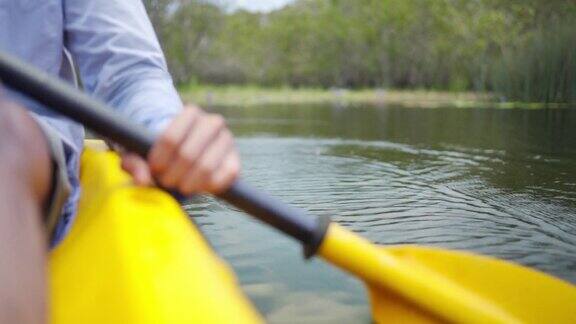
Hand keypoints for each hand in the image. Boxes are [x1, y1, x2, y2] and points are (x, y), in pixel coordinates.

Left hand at [121, 105, 239, 194]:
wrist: (191, 153)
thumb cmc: (163, 152)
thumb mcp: (143, 153)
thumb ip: (135, 163)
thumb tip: (141, 180)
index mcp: (191, 113)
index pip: (170, 139)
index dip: (159, 159)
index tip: (154, 169)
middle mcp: (213, 123)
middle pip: (187, 155)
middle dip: (172, 174)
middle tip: (166, 182)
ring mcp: (227, 142)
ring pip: (205, 167)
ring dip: (188, 183)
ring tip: (180, 186)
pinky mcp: (235, 162)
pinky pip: (224, 178)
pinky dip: (208, 187)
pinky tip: (198, 187)